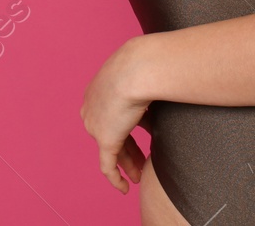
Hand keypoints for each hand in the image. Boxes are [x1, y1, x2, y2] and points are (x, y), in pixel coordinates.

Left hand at [81, 38, 152, 193]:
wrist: (137, 69)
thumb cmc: (145, 67)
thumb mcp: (145, 81)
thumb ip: (148, 97)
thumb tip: (163, 105)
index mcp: (99, 90)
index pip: (111, 116)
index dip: (125, 129)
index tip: (139, 141)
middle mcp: (91, 108)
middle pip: (111, 134)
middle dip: (127, 151)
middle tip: (139, 163)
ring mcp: (95, 124)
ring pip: (111, 151)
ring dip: (126, 164)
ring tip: (137, 175)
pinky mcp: (104, 139)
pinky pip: (107, 165)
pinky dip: (115, 178)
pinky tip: (124, 188)